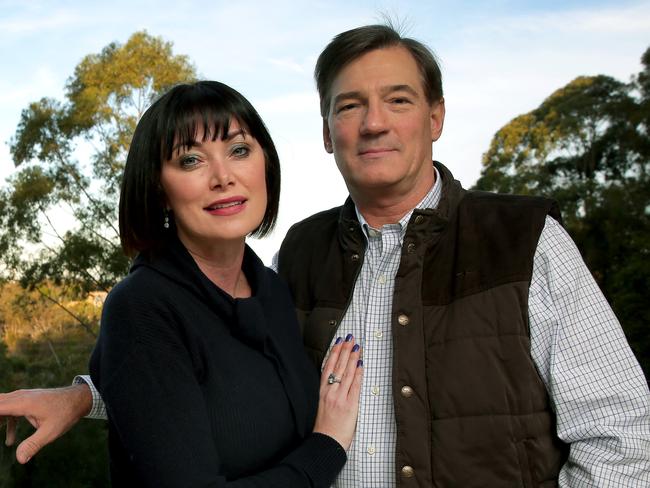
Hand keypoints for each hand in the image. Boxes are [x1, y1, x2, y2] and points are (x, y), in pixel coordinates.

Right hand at [0, 384, 91, 462]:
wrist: (79, 399)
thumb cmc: (65, 413)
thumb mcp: (50, 432)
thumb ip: (33, 444)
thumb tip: (20, 460)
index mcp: (22, 402)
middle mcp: (20, 397)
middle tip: (0, 431)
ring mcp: (23, 397)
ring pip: (2, 405)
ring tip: (4, 436)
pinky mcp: (28, 401)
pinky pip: (11, 410)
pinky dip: (7, 423)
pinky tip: (9, 441)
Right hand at [313, 334, 362, 449]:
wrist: (326, 443)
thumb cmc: (324, 428)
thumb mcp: (322, 407)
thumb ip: (328, 393)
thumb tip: (336, 382)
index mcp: (322, 392)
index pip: (327, 367)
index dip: (333, 353)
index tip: (338, 342)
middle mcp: (330, 392)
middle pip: (337, 366)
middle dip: (344, 350)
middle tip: (350, 338)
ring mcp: (339, 398)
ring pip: (346, 373)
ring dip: (352, 358)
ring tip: (356, 346)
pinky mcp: (349, 405)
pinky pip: (354, 386)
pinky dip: (358, 373)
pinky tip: (360, 364)